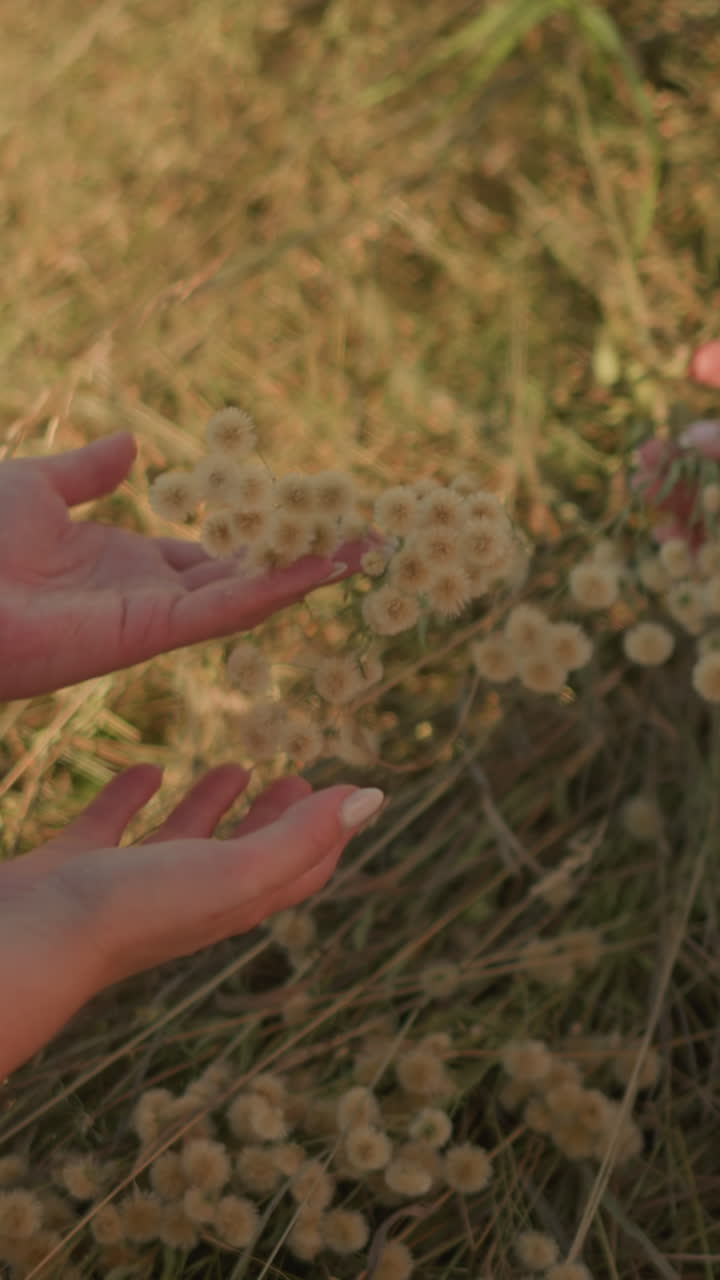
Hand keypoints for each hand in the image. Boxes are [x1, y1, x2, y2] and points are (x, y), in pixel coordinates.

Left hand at [0, 433, 365, 699]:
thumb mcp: (36, 488)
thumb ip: (88, 471)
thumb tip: (132, 447)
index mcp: (123, 563)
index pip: (208, 553)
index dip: (257, 535)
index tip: (305, 517)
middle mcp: (147, 594)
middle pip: (241, 575)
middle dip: (300, 556)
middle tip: (361, 535)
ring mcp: (152, 617)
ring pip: (246, 595)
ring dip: (304, 573)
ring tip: (363, 549)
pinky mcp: (147, 632)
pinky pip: (223, 609)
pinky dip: (274, 589)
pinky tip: (320, 568)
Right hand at [0, 764, 383, 1076]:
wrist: (23, 943)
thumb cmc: (133, 911)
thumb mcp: (234, 871)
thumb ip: (302, 836)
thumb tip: (374, 798)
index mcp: (230, 903)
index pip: (299, 870)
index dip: (328, 836)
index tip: (349, 797)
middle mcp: (184, 898)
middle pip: (248, 854)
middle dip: (278, 818)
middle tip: (298, 777)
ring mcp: (126, 886)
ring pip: (182, 840)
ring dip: (213, 805)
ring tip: (236, 766)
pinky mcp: (75, 868)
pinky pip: (112, 825)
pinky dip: (134, 797)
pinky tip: (146, 769)